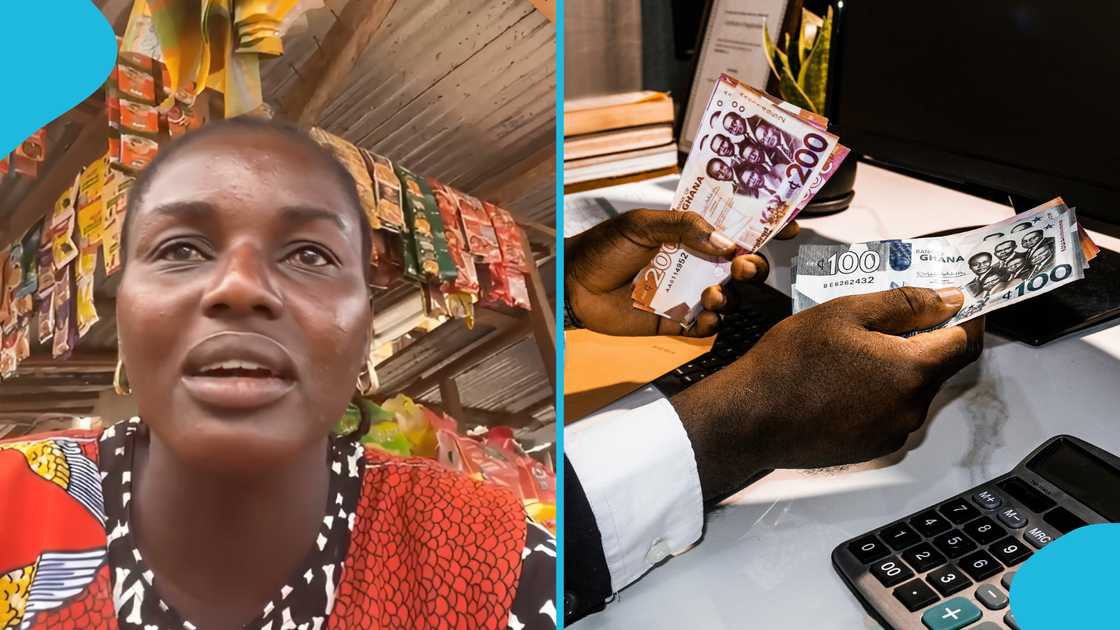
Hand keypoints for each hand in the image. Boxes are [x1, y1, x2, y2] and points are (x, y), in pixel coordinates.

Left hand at [565, 209, 798, 336]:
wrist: (573, 285)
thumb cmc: (603, 247)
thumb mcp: (641, 225)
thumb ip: (683, 227)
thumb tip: (725, 240)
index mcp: (691, 232)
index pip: (735, 226)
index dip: (764, 226)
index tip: (789, 225)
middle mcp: (695, 261)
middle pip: (742, 263)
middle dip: (753, 264)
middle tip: (743, 264)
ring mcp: (688, 291)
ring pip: (730, 295)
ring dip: (732, 294)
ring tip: (713, 293)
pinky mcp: (676, 320)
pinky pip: (706, 325)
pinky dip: (712, 322)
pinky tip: (704, 315)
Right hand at [671, 286, 983, 501]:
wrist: (750, 418)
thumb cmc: (791, 360)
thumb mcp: (844, 313)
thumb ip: (904, 304)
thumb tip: (950, 299)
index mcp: (911, 369)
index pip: (964, 340)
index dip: (964, 316)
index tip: (953, 301)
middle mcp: (912, 407)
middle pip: (940, 366)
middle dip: (925, 339)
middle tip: (887, 319)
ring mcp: (893, 432)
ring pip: (914, 390)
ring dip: (900, 367)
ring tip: (856, 350)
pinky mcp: (873, 448)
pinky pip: (892, 412)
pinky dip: (881, 392)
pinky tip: (845, 380)